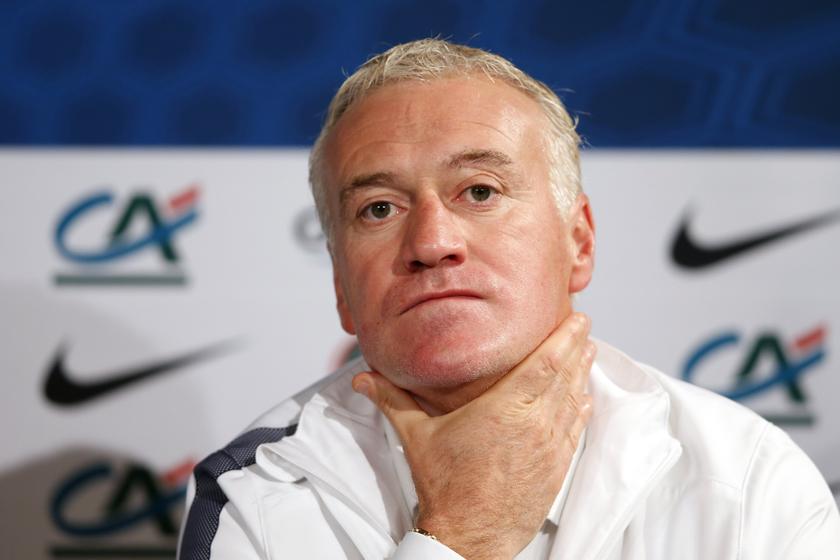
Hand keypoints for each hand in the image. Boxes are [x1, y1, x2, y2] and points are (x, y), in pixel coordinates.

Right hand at [352, 312, 594, 558]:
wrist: (469, 538)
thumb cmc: (445, 487)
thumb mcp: (416, 436)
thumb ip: (392, 399)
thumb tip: (362, 377)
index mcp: (504, 410)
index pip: (544, 365)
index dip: (563, 339)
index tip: (576, 319)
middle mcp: (533, 425)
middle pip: (563, 377)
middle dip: (576, 348)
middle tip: (584, 325)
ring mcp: (548, 448)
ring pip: (573, 401)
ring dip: (581, 374)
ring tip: (588, 351)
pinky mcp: (555, 469)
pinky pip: (575, 431)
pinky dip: (581, 409)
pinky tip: (584, 397)